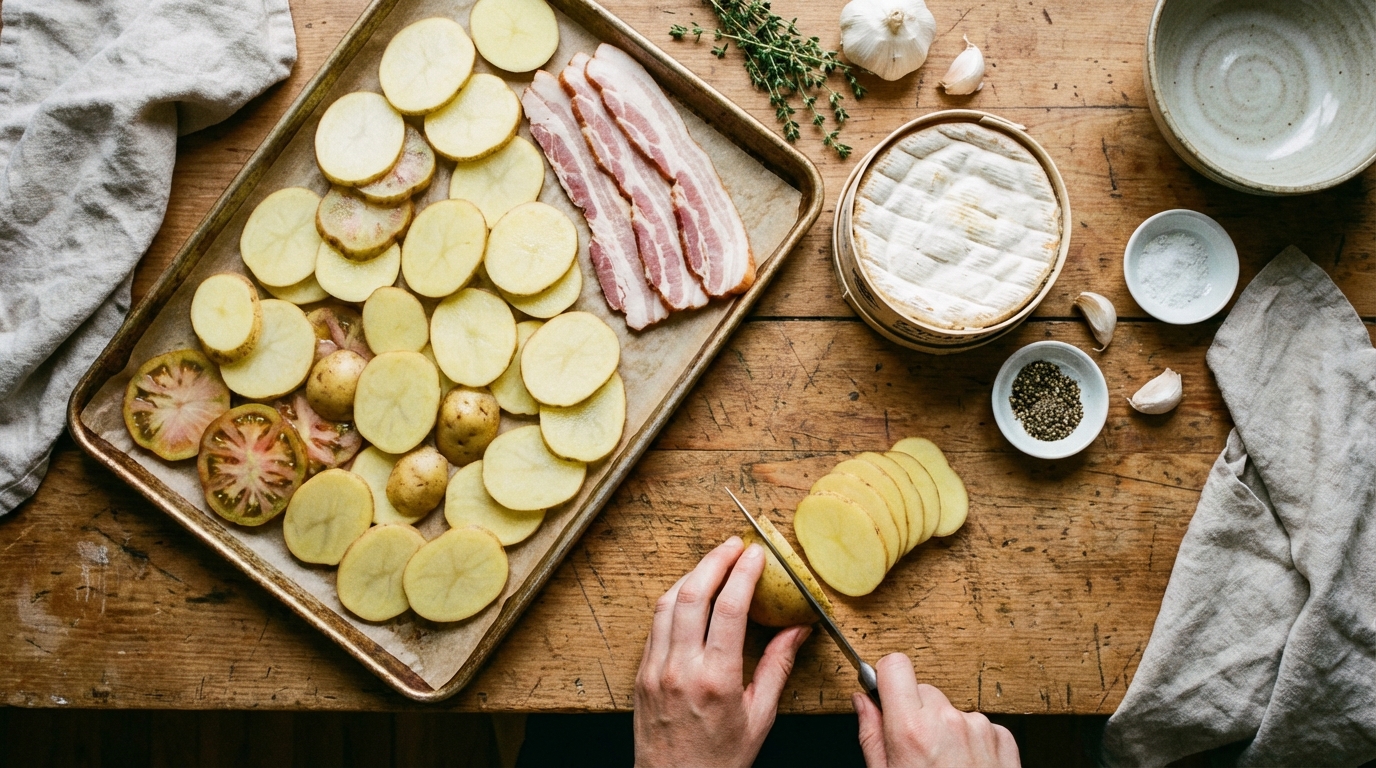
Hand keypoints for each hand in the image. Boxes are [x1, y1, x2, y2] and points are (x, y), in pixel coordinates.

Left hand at [633, 536, 812, 767]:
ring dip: (690, 575)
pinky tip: (690, 594)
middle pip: (693, 594)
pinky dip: (673, 600)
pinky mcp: (641, 674)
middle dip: (714, 561)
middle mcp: (680, 669)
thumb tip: (798, 629)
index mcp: (716, 680)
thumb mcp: (760, 718)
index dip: (744, 573)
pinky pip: (655, 624)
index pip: (730, 609)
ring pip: (667, 603)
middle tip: (734, 545)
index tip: (757, 554)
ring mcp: (655, 669)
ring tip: (713, 562)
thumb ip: (777, 667)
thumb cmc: (720, 761)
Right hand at [853, 653, 1019, 767]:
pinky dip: (971, 741)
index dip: (886, 678)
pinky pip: (979, 725)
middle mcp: (947, 722)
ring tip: (944, 765)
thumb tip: (861, 701)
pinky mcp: (1003, 739)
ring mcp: (979, 729)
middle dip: (915, 710)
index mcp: (912, 731)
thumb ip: (871, 734)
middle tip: (915, 747)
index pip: (894, 665)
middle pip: (923, 689)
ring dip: (945, 728)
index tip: (885, 693)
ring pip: (951, 708)